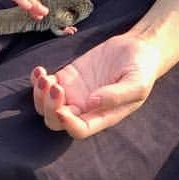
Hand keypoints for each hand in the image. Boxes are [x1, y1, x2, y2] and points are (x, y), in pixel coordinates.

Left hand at [30, 33, 162, 138]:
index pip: (79, 130)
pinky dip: (37, 80)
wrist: (136, 49)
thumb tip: (92, 103)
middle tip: (56, 86)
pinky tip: (40, 70)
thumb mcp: (137, 83)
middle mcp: (84, 109)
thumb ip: (117, 95)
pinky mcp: (66, 77)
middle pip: (56, 120)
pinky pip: (45, 84)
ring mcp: (73, 93)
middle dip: (50, 107)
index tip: (63, 110)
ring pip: (45, 105)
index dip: (68, 124)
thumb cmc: (141, 70)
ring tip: (45, 76)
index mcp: (102, 116)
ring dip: (39, 94)